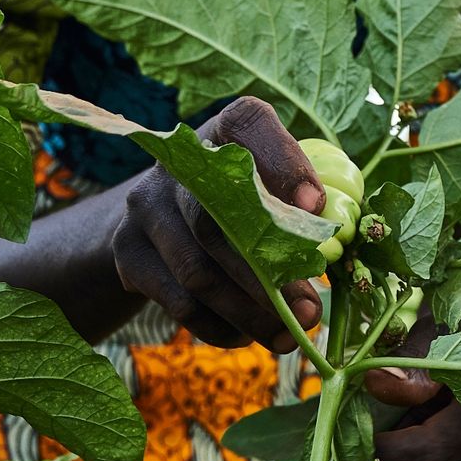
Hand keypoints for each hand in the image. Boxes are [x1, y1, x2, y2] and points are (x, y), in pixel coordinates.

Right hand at [111, 97, 325, 350]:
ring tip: (288, 335)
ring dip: (249, 312)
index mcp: (225, 129)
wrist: (158, 216)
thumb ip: (298, 202)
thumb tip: (331, 244)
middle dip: (270, 275)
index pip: (248, 124)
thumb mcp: (269, 182)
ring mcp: (146, 205)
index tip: (316, 208)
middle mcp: (177, 160)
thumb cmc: (240, 199)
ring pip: (198, 272)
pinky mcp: (128, 252)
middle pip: (219, 218)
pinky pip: (178, 302)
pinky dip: (219, 327)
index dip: (284, 165)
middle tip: (310, 311)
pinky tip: (247, 336)